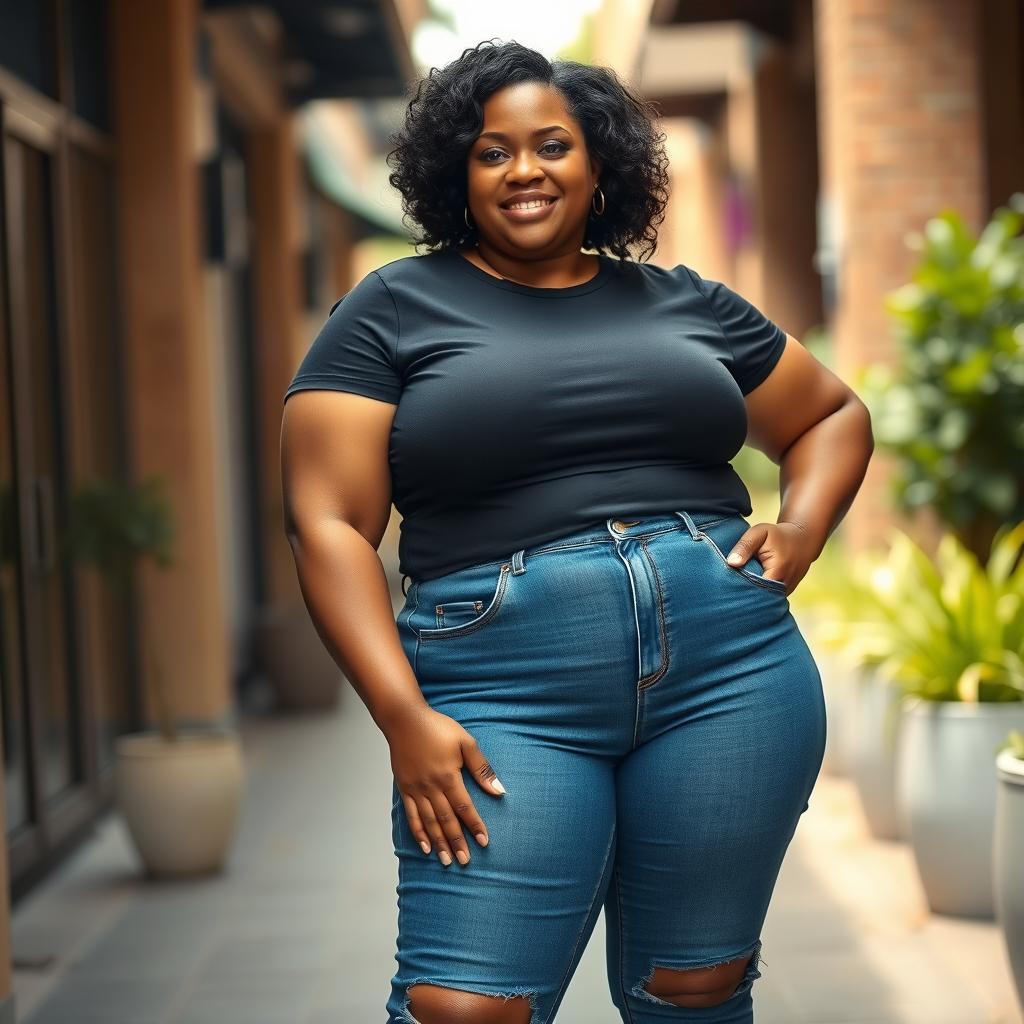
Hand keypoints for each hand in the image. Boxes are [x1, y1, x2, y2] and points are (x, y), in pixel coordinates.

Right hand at [385, 704, 504, 867]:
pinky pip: (411, 815)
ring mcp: (415, 789)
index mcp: (448, 776)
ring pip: (429, 822)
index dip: (475, 826)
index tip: (484, 842)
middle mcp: (431, 787)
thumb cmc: (437, 727)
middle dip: (457, 842)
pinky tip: (425, 847)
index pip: (464, 807)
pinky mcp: (404, 788)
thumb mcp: (465, 742)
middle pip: (446, 820)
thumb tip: (499, 790)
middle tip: (465, 861)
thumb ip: (481, 767)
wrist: (404, 719)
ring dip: (439, 843)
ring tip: (447, 861)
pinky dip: (418, 833)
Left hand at [724, 520, 813, 595]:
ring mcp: (786, 592)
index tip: (727, 584)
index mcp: (777, 572)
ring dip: (751, 594)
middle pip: (758, 598)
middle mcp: (784, 586)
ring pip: (764, 600)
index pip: (755, 589)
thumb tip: (731, 563)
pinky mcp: (785, 594)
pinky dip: (758, 593)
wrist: (802, 541)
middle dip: (743, 594)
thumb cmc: (777, 535)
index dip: (740, 588)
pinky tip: (749, 586)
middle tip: (728, 588)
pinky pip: (769, 598)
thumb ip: (744, 546)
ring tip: (737, 586)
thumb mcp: (759, 533)